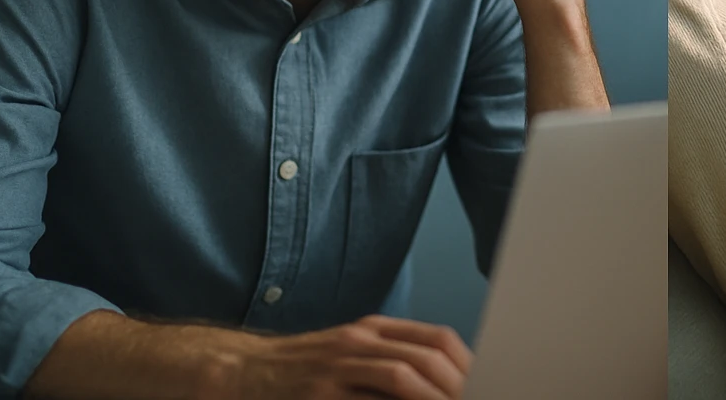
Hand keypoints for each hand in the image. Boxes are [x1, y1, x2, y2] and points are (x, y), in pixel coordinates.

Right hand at [202, 314, 470, 399]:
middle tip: (480, 398)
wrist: (237, 374)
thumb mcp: (347, 356)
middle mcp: (360, 342)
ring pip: (403, 375)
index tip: (488, 384)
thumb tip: (439, 383)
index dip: (467, 364)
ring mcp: (338, 366)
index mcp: (373, 331)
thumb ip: (387, 365)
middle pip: (427, 356)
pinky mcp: (318, 394)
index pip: (437, 339)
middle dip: (458, 384)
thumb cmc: (298, 374)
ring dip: (434, 396)